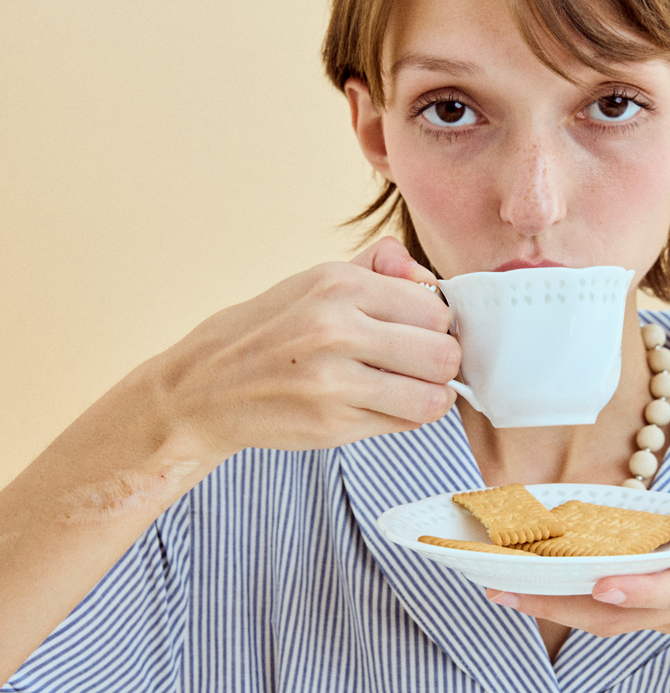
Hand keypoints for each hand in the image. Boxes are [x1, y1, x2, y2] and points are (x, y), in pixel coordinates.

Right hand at [149, 236, 460, 459]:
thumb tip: (426, 273)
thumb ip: (380, 268)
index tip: (423, 331)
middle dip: (443, 362)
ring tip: (413, 387)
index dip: (438, 323)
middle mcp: (337, 329)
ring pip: (432, 396)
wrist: (203, 386)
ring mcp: (333, 381)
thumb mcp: (316, 281)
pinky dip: (406, 417)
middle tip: (424, 364)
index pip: (436, 307)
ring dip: (432, 395)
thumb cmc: (269, 330)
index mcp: (340, 284)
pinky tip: (386, 404)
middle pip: (443, 353)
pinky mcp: (330, 424)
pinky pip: (403, 424)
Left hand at [488, 481, 669, 670]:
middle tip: (497, 583)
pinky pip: (612, 615)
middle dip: (556, 601)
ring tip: (497, 583)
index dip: (639, 587)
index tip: (601, 581)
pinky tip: (539, 583)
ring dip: (552, 604)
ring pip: (605, 618)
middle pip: (615, 612)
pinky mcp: (668, 615)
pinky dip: (572, 602)